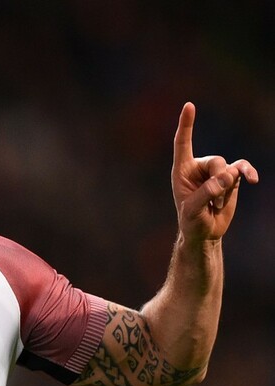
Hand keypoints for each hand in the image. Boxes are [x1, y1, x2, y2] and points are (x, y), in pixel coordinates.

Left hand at [172, 102, 258, 241]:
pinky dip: (248, 173)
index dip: (186, 124)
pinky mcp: (231, 178)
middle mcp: (198, 167)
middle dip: (219, 182)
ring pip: (230, 168)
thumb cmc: (191, 220)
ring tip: (217, 205)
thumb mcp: (192, 210)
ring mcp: (216, 171)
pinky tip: (253, 180)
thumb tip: (227, 177)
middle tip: (214, 202)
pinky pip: (242, 168)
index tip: (189, 105)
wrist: (204, 231)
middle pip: (216, 161)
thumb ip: (206, 193)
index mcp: (182, 170)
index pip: (183, 143)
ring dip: (227, 189)